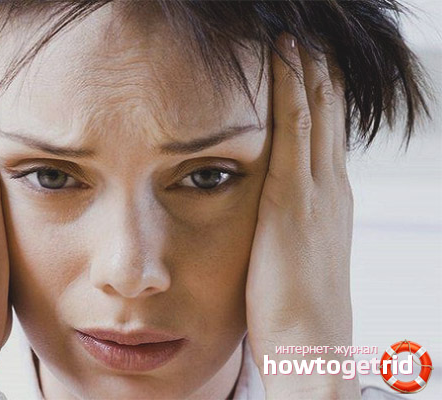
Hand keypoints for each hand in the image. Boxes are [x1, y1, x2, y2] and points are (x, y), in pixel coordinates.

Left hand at [245, 33, 359, 398]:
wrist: (309, 345)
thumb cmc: (298, 310)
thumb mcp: (300, 257)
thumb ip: (294, 227)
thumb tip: (279, 214)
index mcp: (331, 201)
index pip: (328, 136)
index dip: (321, 98)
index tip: (309, 67)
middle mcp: (331, 188)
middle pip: (328, 116)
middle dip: (317, 74)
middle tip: (307, 39)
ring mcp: (316, 190)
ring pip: (314, 112)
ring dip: (304, 71)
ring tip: (295, 37)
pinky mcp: (293, 198)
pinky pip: (294, 129)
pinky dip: (290, 91)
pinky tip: (284, 61)